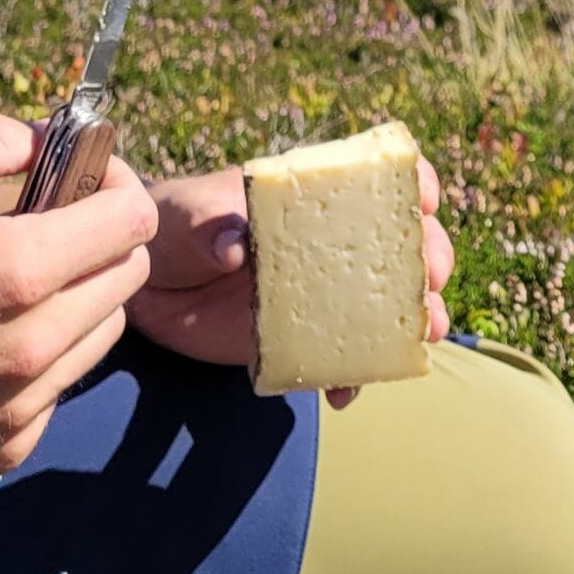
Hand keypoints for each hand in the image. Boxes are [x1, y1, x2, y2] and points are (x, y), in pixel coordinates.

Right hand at [0, 113, 155, 497]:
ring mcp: (23, 406)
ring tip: (18, 282)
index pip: (133, 219)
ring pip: (102, 336)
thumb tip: (47, 137)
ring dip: (80, 299)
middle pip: (129, 279)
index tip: (87, 178)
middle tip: (56, 223)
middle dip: (106, 239)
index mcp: (16, 271)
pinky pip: (57, 389)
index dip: (118, 184)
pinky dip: (42, 358)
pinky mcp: (5, 450)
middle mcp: (34, 346)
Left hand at [127, 154, 454, 407]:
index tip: (424, 202)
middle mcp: (329, 244)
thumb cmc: (171, 227)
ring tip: (422, 337)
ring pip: (385, 306)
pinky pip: (340, 360)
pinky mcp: (302, 339)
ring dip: (412, 321)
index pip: (377, 180)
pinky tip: (342, 394)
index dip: (413, 185)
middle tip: (430, 282)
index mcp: (310, 197)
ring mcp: (321, 294)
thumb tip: (235, 247)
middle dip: (428, 260)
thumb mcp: (187, 216)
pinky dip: (350, 378)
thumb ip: (212, 227)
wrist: (142, 283)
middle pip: (399, 245)